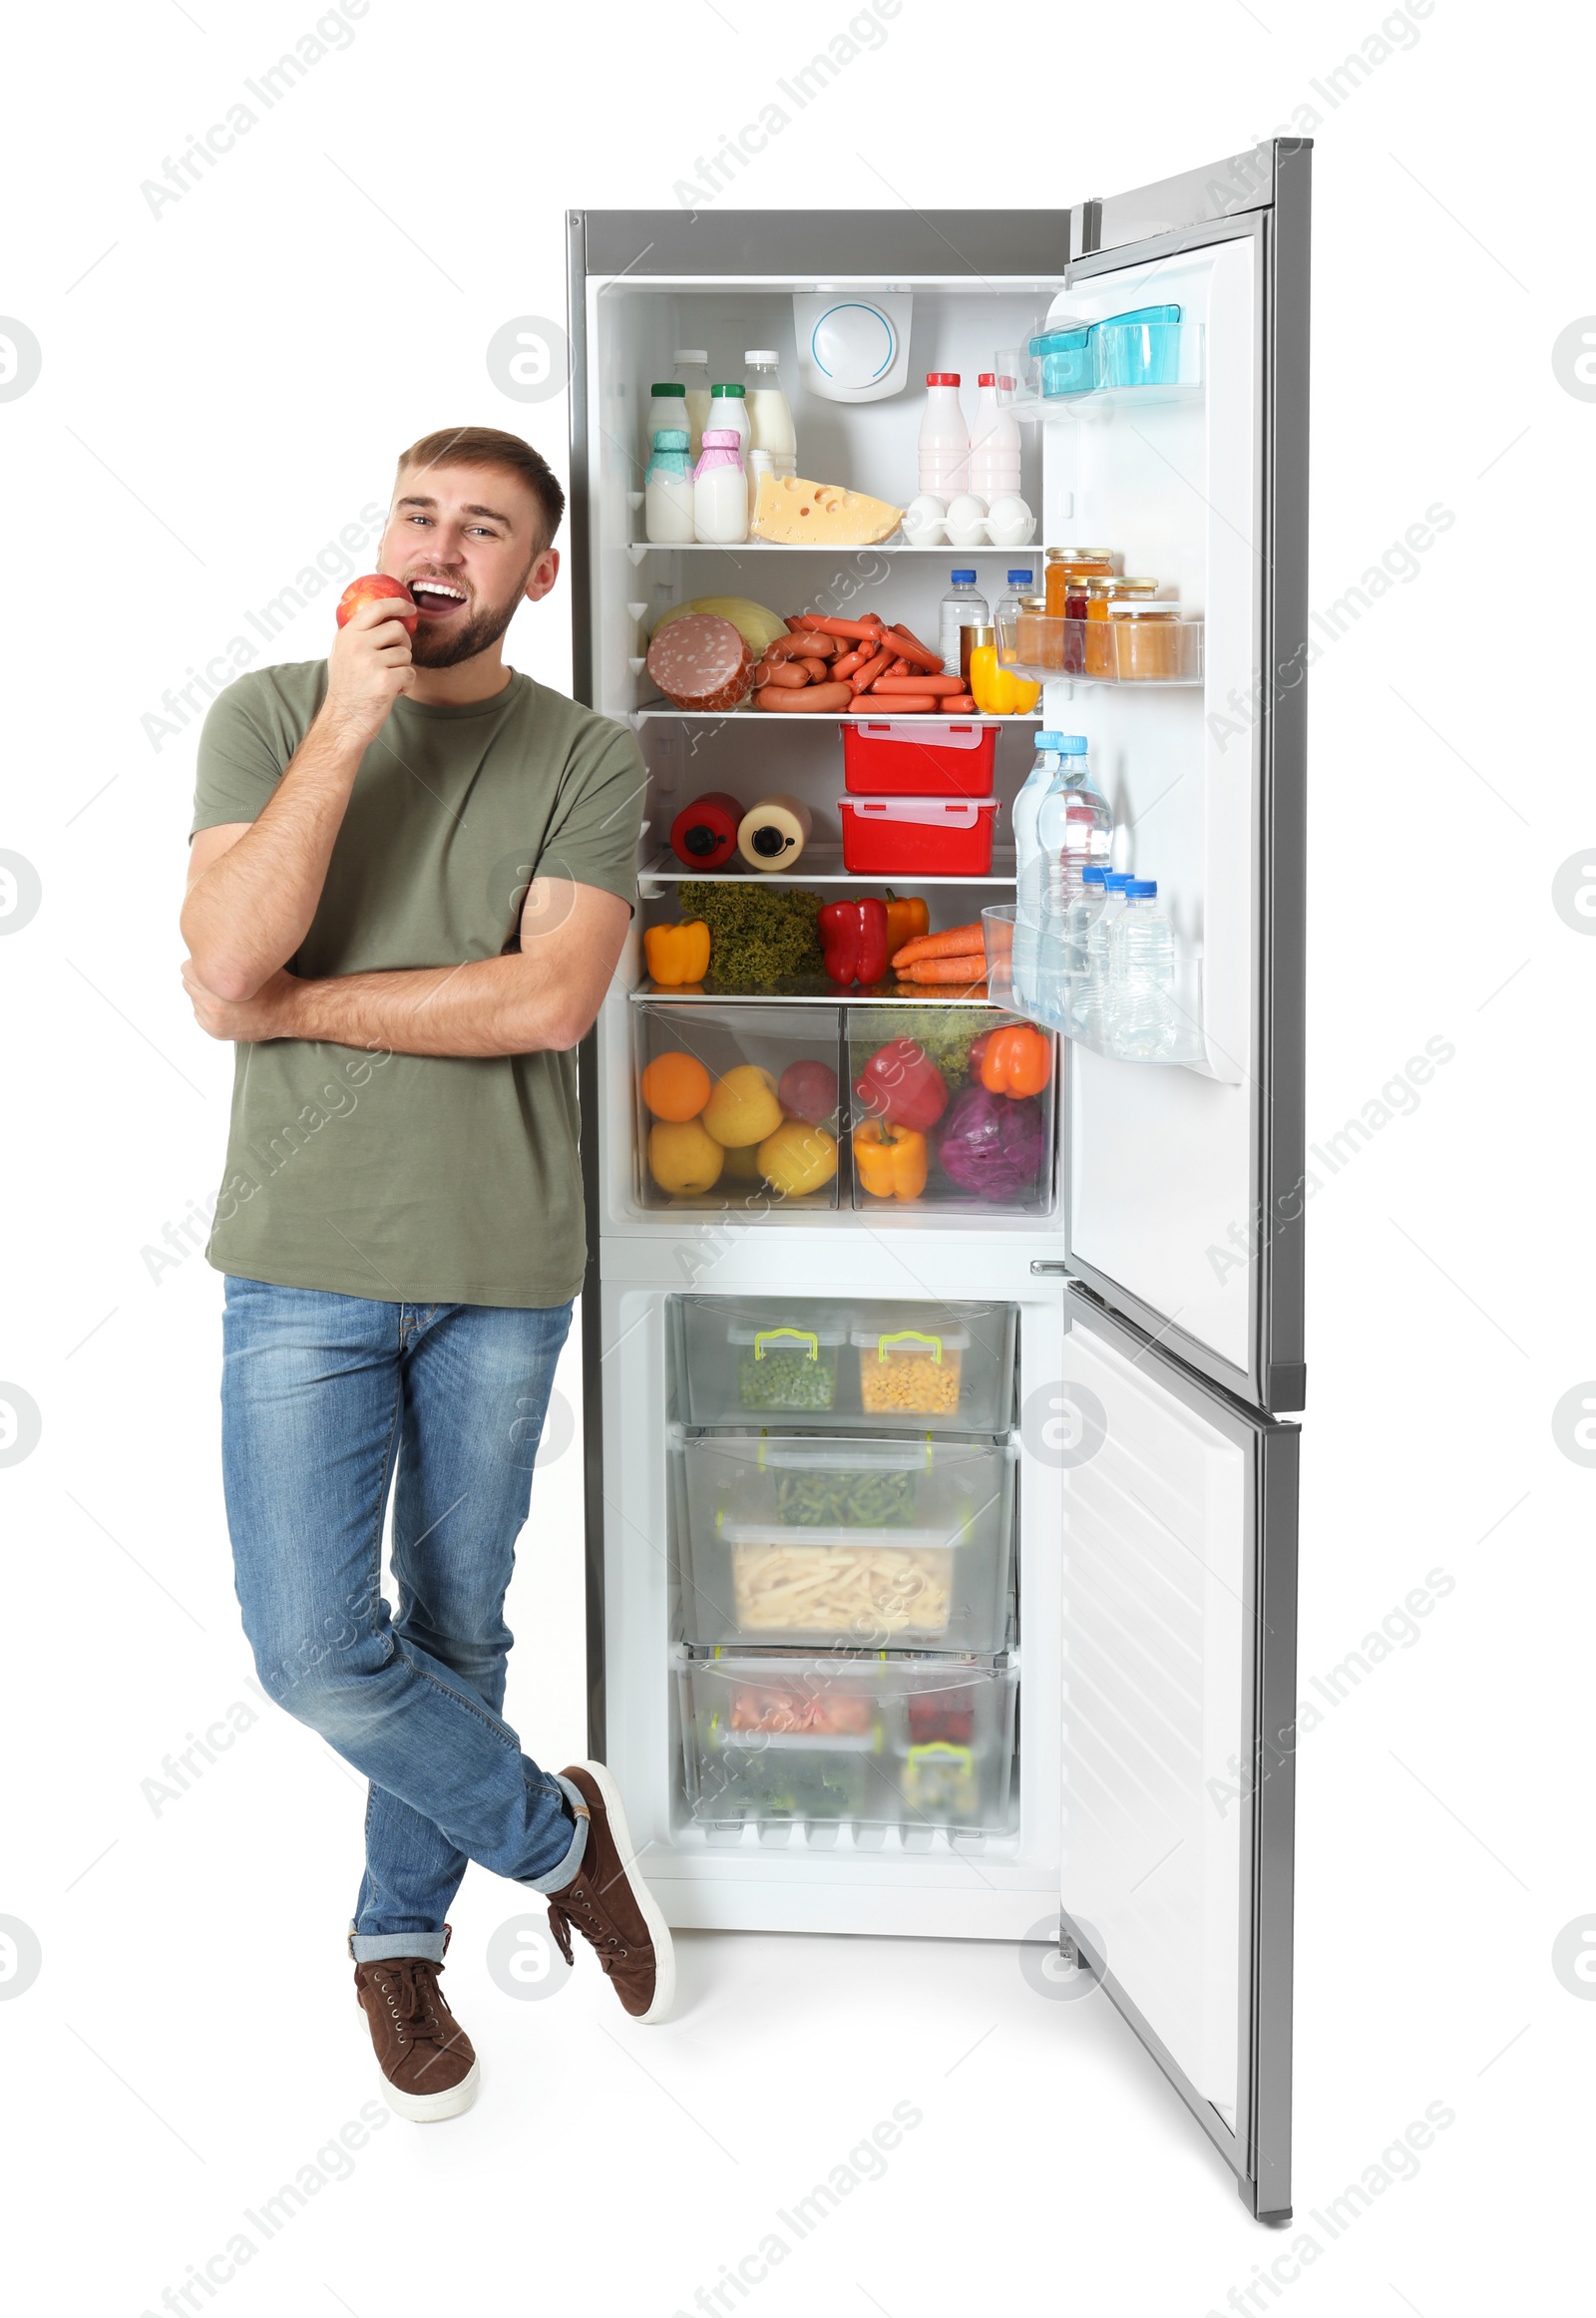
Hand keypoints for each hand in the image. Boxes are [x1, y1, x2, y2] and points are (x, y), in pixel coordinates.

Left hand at [182, 960, 300, 1041]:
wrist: (289, 1009)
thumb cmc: (274, 984)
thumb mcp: (253, 957)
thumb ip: (227, 951)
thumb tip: (208, 942)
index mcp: (217, 985)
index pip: (187, 968)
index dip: (200, 964)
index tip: (212, 965)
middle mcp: (212, 1005)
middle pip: (188, 984)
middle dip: (201, 980)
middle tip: (220, 979)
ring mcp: (214, 1020)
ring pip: (194, 1000)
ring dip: (204, 996)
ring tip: (226, 994)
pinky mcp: (216, 1031)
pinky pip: (200, 1015)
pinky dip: (209, 1010)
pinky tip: (227, 1006)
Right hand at [319, 589, 415, 748]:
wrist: (343, 721)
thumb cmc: (347, 689)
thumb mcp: (342, 654)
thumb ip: (357, 634)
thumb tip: (381, 613)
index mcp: (347, 635)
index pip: (376, 608)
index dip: (397, 604)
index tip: (410, 607)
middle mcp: (357, 645)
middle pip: (398, 629)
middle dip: (404, 644)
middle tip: (396, 659)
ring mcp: (371, 663)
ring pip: (406, 654)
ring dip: (403, 668)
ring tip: (386, 680)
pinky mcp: (385, 681)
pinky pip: (410, 673)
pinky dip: (406, 685)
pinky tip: (391, 692)